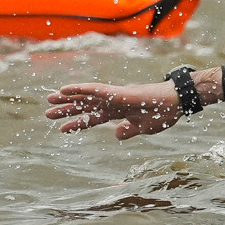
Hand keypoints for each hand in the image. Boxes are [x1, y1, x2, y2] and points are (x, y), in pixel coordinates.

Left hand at [45, 82, 183, 139]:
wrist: (176, 102)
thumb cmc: (164, 113)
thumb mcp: (143, 128)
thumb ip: (129, 130)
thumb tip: (116, 135)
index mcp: (119, 112)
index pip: (93, 119)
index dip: (78, 124)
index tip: (63, 129)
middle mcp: (113, 102)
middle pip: (85, 107)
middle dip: (67, 110)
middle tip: (48, 113)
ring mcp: (115, 96)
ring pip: (86, 97)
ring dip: (68, 98)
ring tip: (49, 99)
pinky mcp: (118, 92)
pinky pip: (95, 90)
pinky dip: (79, 89)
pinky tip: (65, 89)